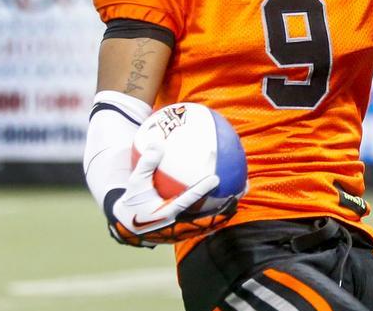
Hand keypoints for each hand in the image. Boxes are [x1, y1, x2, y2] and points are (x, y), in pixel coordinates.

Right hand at [108, 143, 238, 247]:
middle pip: (208, 216)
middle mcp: (179, 223)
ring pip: (212, 221)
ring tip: (242, 195)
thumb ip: (147, 163)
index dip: (201, 190)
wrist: (130, 227)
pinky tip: (231, 199)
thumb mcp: (136, 182)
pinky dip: (220, 212)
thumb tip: (157, 142)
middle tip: (240, 191)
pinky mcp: (188, 231)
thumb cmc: (134, 200)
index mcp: (166, 211)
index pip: (187, 200)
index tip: (215, 179)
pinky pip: (208, 221)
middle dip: (225, 205)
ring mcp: (185, 229)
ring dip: (228, 210)